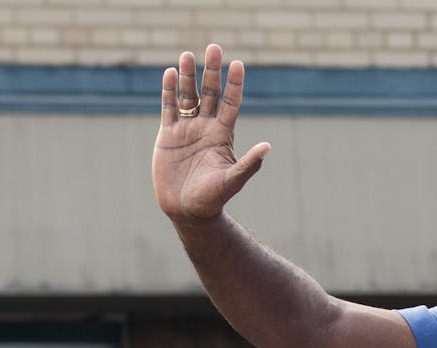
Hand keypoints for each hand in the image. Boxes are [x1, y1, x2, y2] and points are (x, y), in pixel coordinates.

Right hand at [153, 44, 271, 222]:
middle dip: (212, 71)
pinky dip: (168, 91)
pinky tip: (168, 74)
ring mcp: (187, 130)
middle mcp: (206, 128)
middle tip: (214, 47)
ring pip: (188, 96)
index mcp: (223, 135)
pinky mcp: (168, 136)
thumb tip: (268, 147)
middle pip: (210, 93)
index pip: (230, 103)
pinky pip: (169, 108)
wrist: (187, 211)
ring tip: (187, 55)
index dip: (234, 85)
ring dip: (187, 76)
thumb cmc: (212, 199)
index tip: (238, 65)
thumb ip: (249, 164)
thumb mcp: (232, 180)